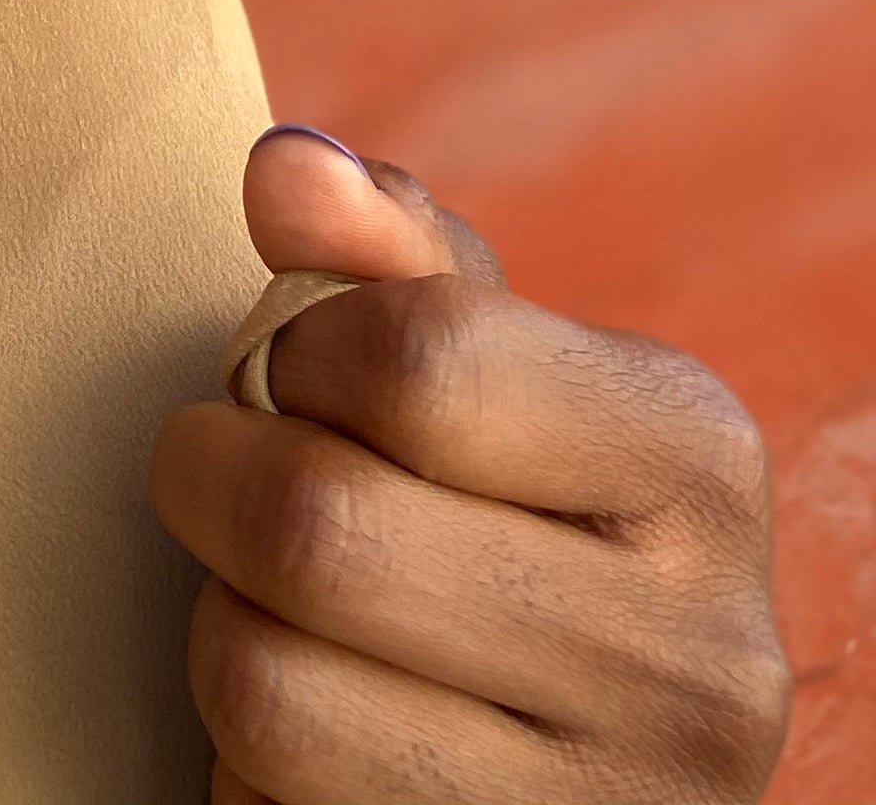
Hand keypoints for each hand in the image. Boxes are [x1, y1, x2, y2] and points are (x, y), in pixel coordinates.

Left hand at [152, 127, 791, 800]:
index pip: (421, 359)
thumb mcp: (478, 367)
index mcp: (700, 463)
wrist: (574, 760)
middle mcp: (700, 664)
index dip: (298, 351)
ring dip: (223, 629)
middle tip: (227, 478)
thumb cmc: (495, 507)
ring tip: (281, 614)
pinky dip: (241, 763)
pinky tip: (317, 735)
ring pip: (265, 684)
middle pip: (320, 527)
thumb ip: (381, 253)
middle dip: (213, 479)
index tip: (297, 373)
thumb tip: (284, 168)